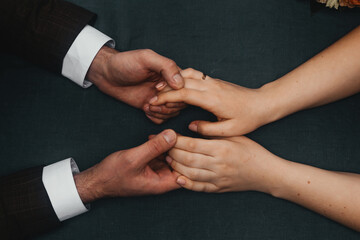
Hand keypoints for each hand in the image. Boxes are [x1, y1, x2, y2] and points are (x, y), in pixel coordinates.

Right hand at [74, 129, 179, 202]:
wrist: (97, 179)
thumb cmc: (113, 174)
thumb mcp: (134, 158)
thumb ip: (154, 147)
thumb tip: (173, 134)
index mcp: (162, 183)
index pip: (187, 173)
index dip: (189, 158)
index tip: (184, 143)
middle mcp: (162, 179)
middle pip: (182, 163)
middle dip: (180, 148)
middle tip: (173, 134)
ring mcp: (157, 172)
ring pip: (172, 157)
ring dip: (169, 145)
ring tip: (164, 133)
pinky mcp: (150, 165)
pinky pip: (162, 154)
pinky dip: (160, 145)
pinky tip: (154, 137)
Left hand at [87, 46, 185, 123]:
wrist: (107, 74)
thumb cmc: (125, 63)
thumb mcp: (146, 58)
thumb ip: (166, 66)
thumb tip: (180, 83)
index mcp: (171, 73)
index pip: (186, 87)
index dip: (174, 92)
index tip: (157, 89)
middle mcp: (168, 86)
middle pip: (181, 102)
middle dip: (168, 104)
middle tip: (151, 100)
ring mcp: (160, 98)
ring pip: (173, 112)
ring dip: (161, 112)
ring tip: (148, 105)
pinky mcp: (152, 106)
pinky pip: (163, 118)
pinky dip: (156, 117)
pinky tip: (146, 110)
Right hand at [150, 68, 274, 135]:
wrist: (263, 103)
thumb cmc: (248, 118)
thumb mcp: (229, 130)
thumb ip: (207, 129)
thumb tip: (191, 126)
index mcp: (213, 99)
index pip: (184, 94)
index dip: (167, 97)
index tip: (154, 102)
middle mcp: (211, 86)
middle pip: (182, 82)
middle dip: (164, 89)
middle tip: (151, 97)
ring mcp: (213, 81)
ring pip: (187, 75)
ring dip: (172, 80)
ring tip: (160, 89)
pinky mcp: (214, 81)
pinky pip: (194, 75)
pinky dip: (181, 78)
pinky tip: (175, 85)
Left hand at [166, 135, 278, 192]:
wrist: (266, 173)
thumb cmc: (251, 150)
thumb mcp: (234, 135)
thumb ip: (213, 132)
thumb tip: (191, 127)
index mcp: (222, 148)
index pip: (192, 144)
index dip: (176, 141)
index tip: (166, 135)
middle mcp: (218, 164)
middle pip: (188, 159)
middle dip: (172, 152)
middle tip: (161, 146)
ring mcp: (218, 179)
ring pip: (190, 173)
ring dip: (176, 166)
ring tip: (167, 159)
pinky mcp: (219, 188)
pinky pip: (199, 188)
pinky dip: (187, 184)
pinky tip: (177, 178)